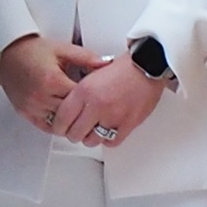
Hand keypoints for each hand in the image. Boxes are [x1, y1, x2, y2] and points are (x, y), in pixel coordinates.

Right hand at [0, 35, 109, 132]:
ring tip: (79, 113)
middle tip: (92, 107)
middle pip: (71, 113)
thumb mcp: (62, 49)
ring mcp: (32, 107)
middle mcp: (41, 96)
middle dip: (82, 111)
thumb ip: (86, 57)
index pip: (80, 98)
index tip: (98, 94)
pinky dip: (57, 125)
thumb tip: (105, 63)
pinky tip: (64, 117)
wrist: (8, 52)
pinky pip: (46, 127)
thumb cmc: (33, 50)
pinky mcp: (25, 113)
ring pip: (59, 124)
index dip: (91, 97)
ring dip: (70, 120)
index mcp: (52, 80)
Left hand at [50, 53, 166, 147]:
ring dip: (90, 137)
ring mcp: (112, 116)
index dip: (58, 126)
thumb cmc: (124, 65)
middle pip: (74, 134)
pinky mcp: (127, 124)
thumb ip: (81, 92)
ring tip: (93, 129)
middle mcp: (96, 105)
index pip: (62, 118)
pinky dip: (108, 139)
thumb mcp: (93, 72)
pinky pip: (111, 142)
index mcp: (85, 90)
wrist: (148, 63)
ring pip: (91, 141)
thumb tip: (71, 107)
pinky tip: (108, 130)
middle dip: (73, 133)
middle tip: (76, 129)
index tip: (60, 127)